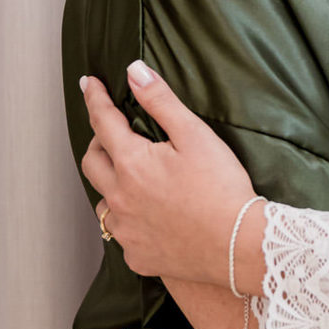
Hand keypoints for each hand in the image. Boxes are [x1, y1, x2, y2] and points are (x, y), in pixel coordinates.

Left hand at [80, 63, 254, 285]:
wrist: (238, 246)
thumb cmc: (222, 189)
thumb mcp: (195, 135)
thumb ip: (161, 101)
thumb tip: (134, 72)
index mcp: (131, 164)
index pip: (102, 122)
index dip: (95, 99)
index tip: (90, 85)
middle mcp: (119, 198)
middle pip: (91, 162)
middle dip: (97, 142)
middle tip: (111, 132)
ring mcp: (126, 231)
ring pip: (103, 202)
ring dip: (111, 185)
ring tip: (130, 179)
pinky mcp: (137, 256)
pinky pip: (122, 234)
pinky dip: (129, 221)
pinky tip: (148, 218)